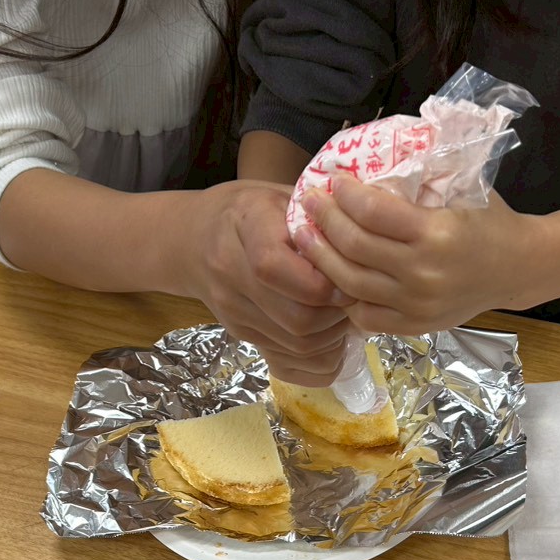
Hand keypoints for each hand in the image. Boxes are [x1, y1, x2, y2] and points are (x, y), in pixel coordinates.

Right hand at [183, 181, 350, 384]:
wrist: (194, 239)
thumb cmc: (249, 210)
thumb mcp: (281, 195)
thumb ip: (317, 219)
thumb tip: (365, 248)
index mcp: (246, 228)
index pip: (280, 270)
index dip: (325, 284)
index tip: (350, 278)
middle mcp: (231, 275)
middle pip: (297, 319)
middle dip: (337, 316)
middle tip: (354, 301)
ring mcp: (233, 312)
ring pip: (296, 346)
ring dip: (332, 338)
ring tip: (343, 316)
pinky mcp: (240, 335)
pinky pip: (287, 363)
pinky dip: (317, 358)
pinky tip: (328, 339)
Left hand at [292, 175, 554, 333]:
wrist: (520, 267)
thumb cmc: (490, 221)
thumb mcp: (461, 189)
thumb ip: (418, 182)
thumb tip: (368, 165)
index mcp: (436, 233)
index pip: (372, 212)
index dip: (345, 194)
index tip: (334, 180)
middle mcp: (423, 272)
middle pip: (353, 247)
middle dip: (324, 220)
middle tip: (310, 202)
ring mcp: (417, 304)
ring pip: (350, 283)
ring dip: (321, 257)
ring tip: (306, 236)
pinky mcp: (415, 325)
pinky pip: (365, 315)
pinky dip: (346, 296)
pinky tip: (334, 275)